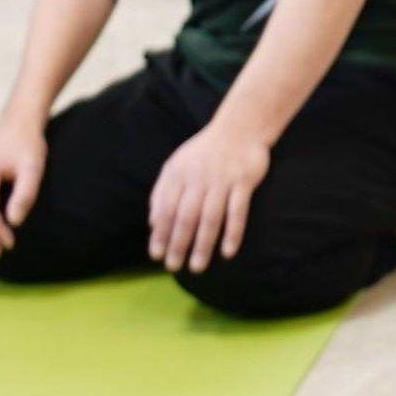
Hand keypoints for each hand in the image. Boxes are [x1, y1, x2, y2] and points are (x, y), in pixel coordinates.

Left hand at [149, 124, 270, 275]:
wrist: (239, 128)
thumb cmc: (203, 152)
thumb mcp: (176, 166)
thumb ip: (162, 192)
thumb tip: (151, 223)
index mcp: (177, 175)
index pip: (165, 208)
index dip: (160, 233)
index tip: (156, 255)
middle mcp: (198, 178)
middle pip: (186, 217)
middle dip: (178, 244)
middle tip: (173, 267)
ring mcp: (222, 180)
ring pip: (210, 218)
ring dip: (203, 244)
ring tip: (197, 267)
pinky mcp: (243, 182)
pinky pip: (237, 211)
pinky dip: (233, 232)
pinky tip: (227, 252)